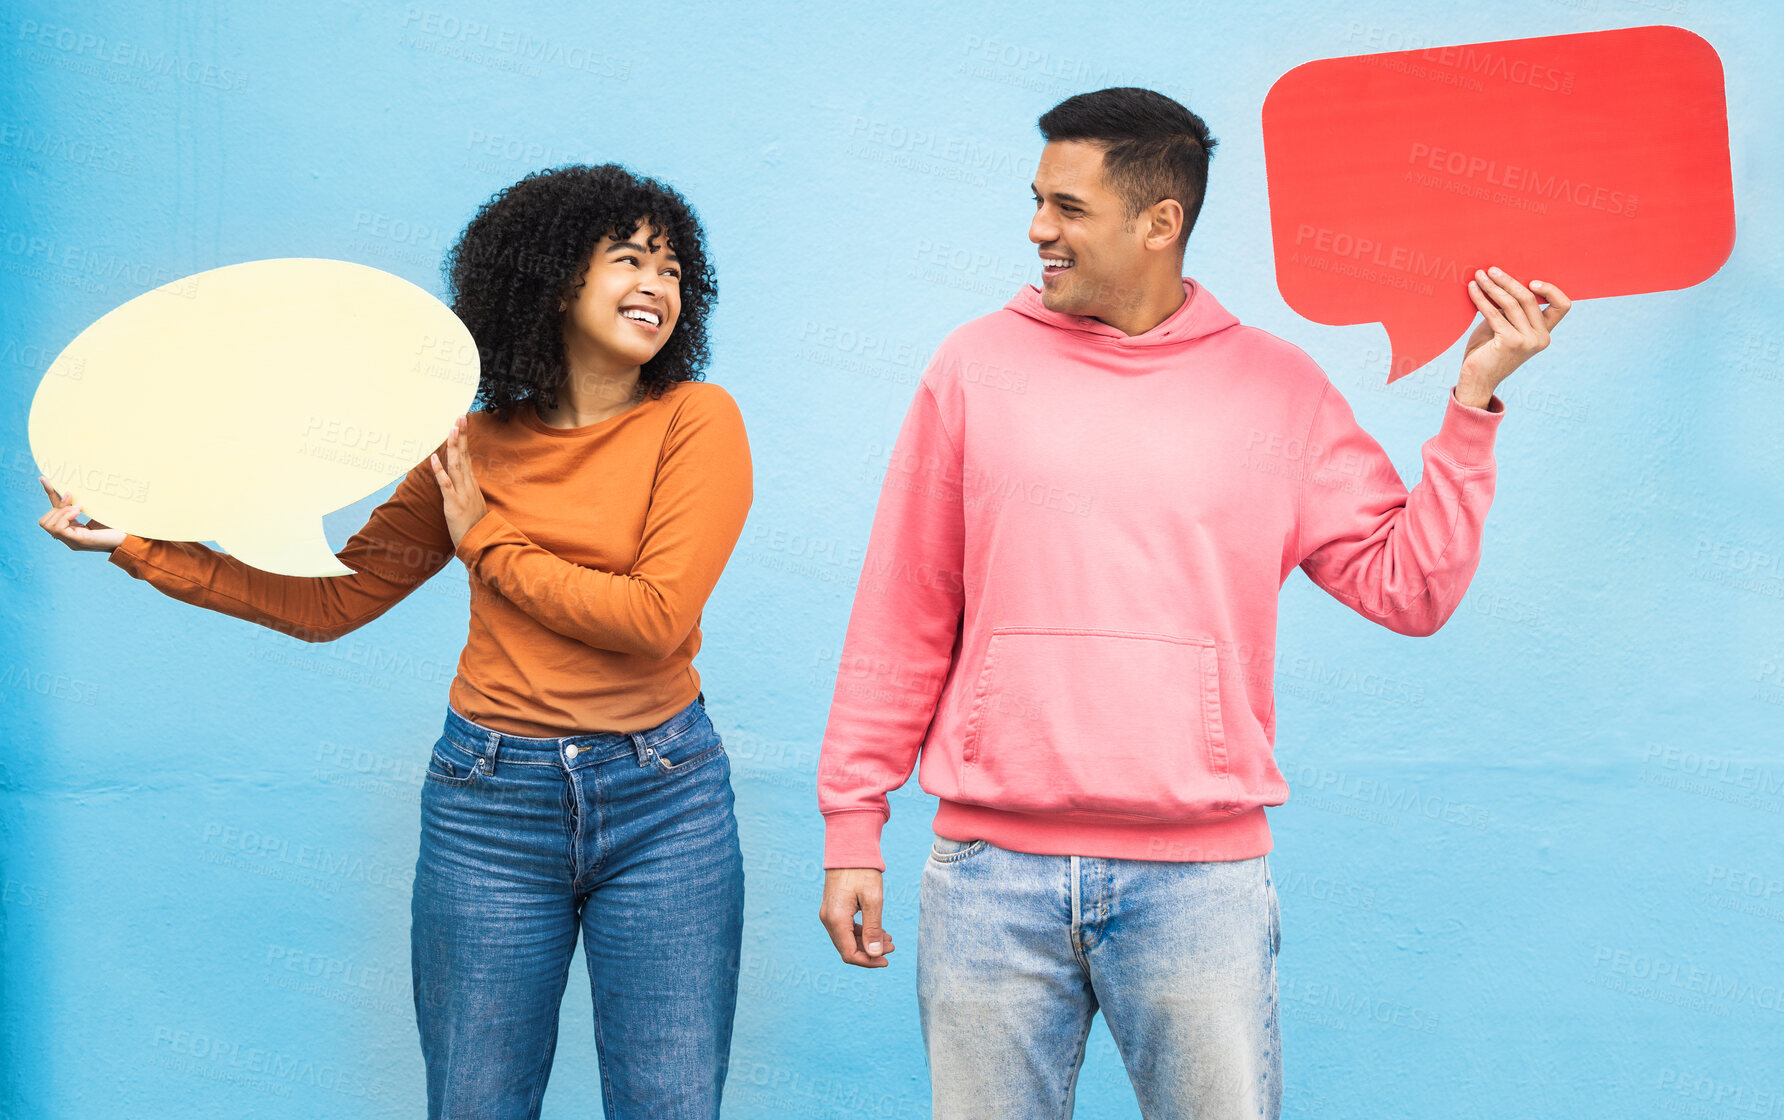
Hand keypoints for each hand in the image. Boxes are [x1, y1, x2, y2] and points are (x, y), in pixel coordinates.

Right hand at [38, 477, 125, 552]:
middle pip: (45, 521)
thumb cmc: (120, 524)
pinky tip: (78, 511)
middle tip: (76, 503)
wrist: (132, 537)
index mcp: (73, 530)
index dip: (49, 495)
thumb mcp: (97, 508)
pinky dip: (66, 516)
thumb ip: (83, 501)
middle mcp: (69, 538)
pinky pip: (59, 529)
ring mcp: (73, 541)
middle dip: (56, 507)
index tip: (44, 478)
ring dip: (62, 512)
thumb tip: (72, 487)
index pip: (53, 514)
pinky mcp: (80, 541)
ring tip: (79, 508)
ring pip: (48, 525)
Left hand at [430, 414, 487, 546]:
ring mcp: (462, 493)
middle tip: (460, 417)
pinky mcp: (454, 504)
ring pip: (457, 465)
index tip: (462, 423)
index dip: (463, 440)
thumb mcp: (471, 504)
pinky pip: (446, 485)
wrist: (481, 543)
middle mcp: (468, 485)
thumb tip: (460, 481)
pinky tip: (434, 458)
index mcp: (471, 484)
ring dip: (453, 447)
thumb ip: (465, 491)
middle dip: (461, 436)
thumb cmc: (475, 526)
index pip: (466, 457)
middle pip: (463, 456)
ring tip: (451, 430)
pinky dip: (440, 471)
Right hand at [820, 868, 895, 967]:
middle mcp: (828, 919)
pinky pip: (845, 929)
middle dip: (870, 952)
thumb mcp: (873, 900)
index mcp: (836, 919)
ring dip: (867, 943)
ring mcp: (829, 914)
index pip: (849, 953)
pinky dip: (861, 933)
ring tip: (888, 939)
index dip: (868, 961)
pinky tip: (878, 931)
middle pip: (847, 949)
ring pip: (847, 940)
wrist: (849, 848)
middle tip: (892, 946)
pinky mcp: (833, 909)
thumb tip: (875, 954)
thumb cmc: (862, 871)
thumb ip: (873, 929)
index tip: (886, 960)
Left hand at [1457, 266, 1571, 404]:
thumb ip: (1510, 309)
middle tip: (1490, 270)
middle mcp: (1541, 338)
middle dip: (1508, 281)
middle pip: (1529, 298)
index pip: (1563, 306)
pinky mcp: (1511, 342)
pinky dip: (1481, 299)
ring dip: (1493, 287)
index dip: (1551, 290)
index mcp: (1545, 333)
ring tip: (1479, 276)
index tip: (1531, 280)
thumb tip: (1502, 278)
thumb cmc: (1487, 351)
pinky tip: (1472, 289)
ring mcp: (1528, 341)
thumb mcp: (1503, 326)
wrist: (1476, 379)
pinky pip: (1495, 313)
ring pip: (1512, 303)